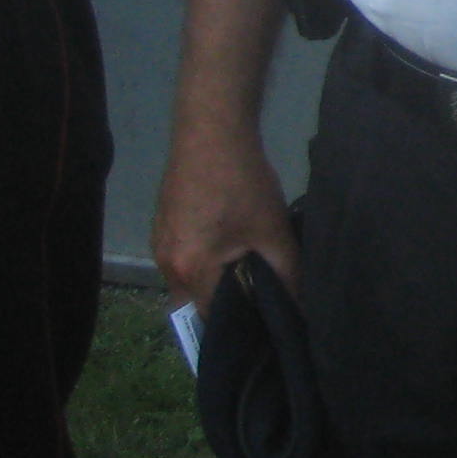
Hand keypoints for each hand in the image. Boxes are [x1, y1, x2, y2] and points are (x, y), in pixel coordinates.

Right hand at [153, 121, 296, 307]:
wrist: (212, 133)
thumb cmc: (243, 185)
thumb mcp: (273, 232)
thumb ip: (287, 274)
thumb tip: (298, 306)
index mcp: (189, 270)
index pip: (211, 317)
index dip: (239, 323)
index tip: (262, 324)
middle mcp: (165, 263)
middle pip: (196, 300)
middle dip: (226, 302)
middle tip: (259, 298)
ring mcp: (159, 243)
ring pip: (189, 278)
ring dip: (215, 279)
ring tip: (249, 271)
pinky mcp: (162, 224)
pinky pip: (184, 257)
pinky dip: (204, 260)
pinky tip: (231, 245)